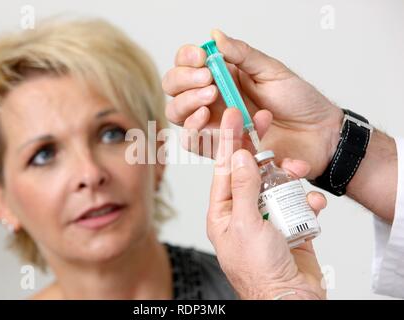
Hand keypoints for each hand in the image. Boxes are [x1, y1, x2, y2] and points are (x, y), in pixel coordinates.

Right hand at [162, 29, 343, 178]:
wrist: (319, 134)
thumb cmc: (299, 101)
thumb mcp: (272, 71)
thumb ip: (242, 55)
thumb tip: (215, 35)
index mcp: (223, 77)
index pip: (188, 65)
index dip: (186, 59)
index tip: (201, 58)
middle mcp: (213, 100)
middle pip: (174, 90)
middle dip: (183, 82)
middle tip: (207, 81)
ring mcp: (214, 124)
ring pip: (178, 116)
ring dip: (187, 104)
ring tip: (210, 98)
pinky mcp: (220, 148)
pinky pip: (194, 143)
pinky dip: (195, 130)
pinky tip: (211, 119)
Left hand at [207, 108, 326, 298]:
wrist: (291, 299)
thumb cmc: (259, 270)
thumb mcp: (245, 224)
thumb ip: (243, 188)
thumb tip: (237, 157)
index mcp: (223, 213)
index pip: (224, 170)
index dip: (227, 141)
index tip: (230, 116)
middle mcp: (243, 212)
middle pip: (252, 173)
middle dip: (261, 155)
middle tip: (263, 126)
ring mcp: (267, 217)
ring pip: (277, 185)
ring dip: (289, 180)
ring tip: (298, 174)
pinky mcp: (290, 224)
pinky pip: (298, 204)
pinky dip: (307, 202)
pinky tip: (313, 206)